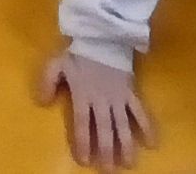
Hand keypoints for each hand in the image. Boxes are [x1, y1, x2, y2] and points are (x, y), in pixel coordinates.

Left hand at [38, 50, 155, 170]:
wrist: (103, 34)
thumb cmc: (78, 52)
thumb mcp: (56, 63)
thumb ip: (47, 82)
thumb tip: (42, 103)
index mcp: (83, 94)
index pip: (82, 123)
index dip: (83, 142)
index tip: (84, 160)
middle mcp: (102, 100)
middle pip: (104, 129)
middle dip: (105, 150)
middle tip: (108, 170)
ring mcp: (118, 97)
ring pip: (123, 125)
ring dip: (125, 145)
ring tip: (128, 164)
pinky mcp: (130, 92)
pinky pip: (140, 112)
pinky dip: (147, 127)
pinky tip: (152, 143)